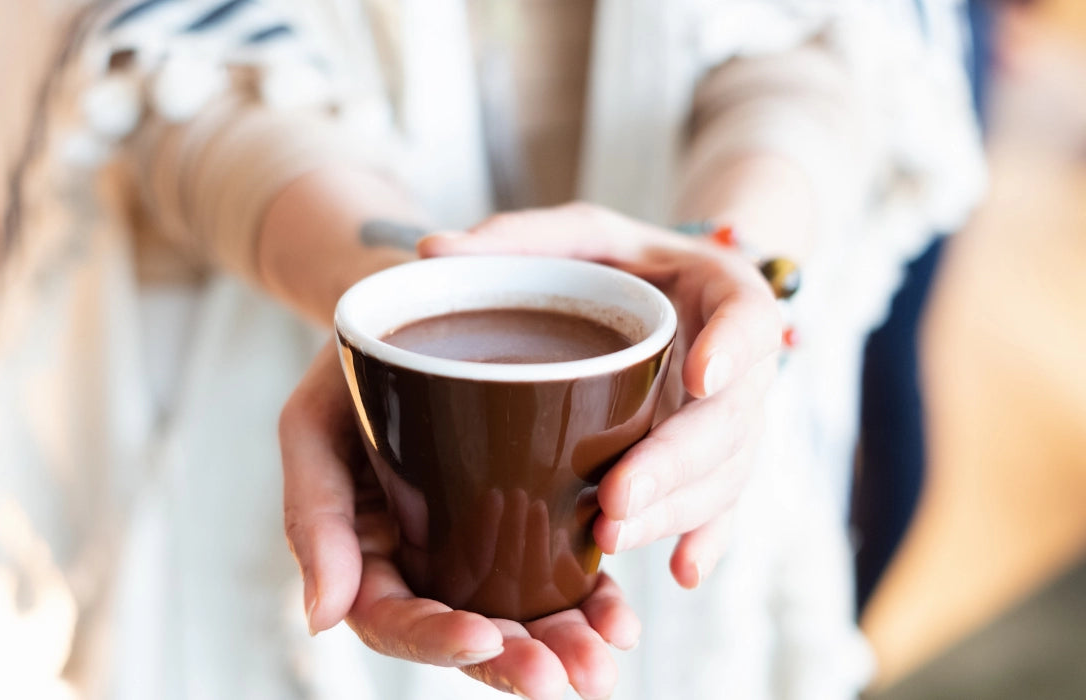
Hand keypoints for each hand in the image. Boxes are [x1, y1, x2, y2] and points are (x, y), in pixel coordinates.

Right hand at [280, 347, 640, 699]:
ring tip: (604, 660)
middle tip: (570, 677)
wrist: (407, 313)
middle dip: (518, 661)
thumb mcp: (313, 424)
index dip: (436, 638)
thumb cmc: (350, 369)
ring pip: (520, 615)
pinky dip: (590, 601)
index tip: (484, 637)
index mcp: (366, 557)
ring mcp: (477, 547)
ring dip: (563, 645)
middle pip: (468, 633)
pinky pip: (557, 573)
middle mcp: (425, 565)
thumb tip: (322, 619)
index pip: (393, 620)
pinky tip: (621, 618)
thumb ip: (313, 517)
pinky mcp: (524, 520)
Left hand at [417, 202, 781, 587]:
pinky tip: (682, 572)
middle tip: (615, 493)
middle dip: (675, 463)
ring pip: (724, 474)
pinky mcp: (716, 461)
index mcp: (721, 293)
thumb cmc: (622, 260)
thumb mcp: (580, 236)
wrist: (671, 291)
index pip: (749, 319)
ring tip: (611, 535)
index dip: (733, 348)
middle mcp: (739, 364)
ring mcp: (732, 419)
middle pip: (730, 421)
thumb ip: (517, 239)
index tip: (700, 375)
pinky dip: (705, 540)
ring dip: (674, 512)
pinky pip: (722, 507)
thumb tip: (429, 251)